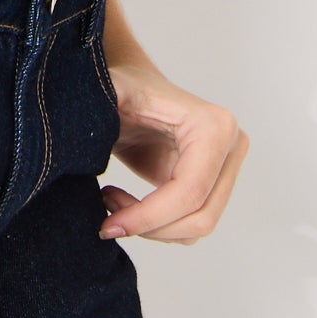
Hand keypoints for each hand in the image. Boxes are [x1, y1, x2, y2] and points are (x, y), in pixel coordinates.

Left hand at [98, 64, 247, 244]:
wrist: (133, 90)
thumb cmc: (122, 88)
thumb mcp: (110, 93)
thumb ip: (101, 102)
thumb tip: (85, 122)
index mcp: (213, 126)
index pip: (189, 192)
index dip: (148, 217)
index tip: (109, 224)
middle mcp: (231, 147)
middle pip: (200, 217)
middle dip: (151, 227)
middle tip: (109, 218)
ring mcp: (228, 167)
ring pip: (198, 226)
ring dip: (153, 229)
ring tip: (114, 203)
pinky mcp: (215, 184)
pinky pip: (193, 224)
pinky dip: (160, 226)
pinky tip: (129, 204)